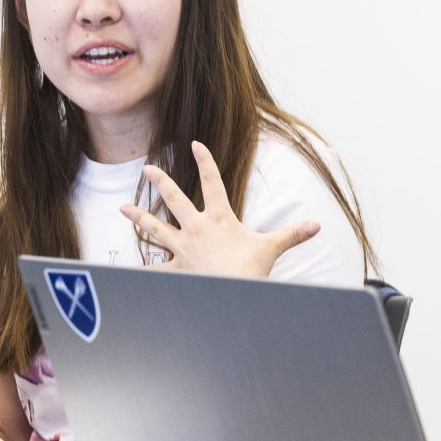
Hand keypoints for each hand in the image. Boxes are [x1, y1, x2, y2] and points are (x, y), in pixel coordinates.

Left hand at [121, 141, 321, 277]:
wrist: (233, 296)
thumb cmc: (250, 272)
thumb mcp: (272, 249)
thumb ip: (292, 234)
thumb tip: (317, 224)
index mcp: (219, 218)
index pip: (213, 181)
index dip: (204, 160)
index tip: (195, 144)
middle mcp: (196, 228)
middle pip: (174, 198)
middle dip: (159, 181)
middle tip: (146, 169)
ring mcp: (183, 248)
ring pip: (155, 228)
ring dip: (138, 217)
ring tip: (122, 208)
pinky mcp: (176, 269)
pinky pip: (156, 268)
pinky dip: (143, 269)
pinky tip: (126, 269)